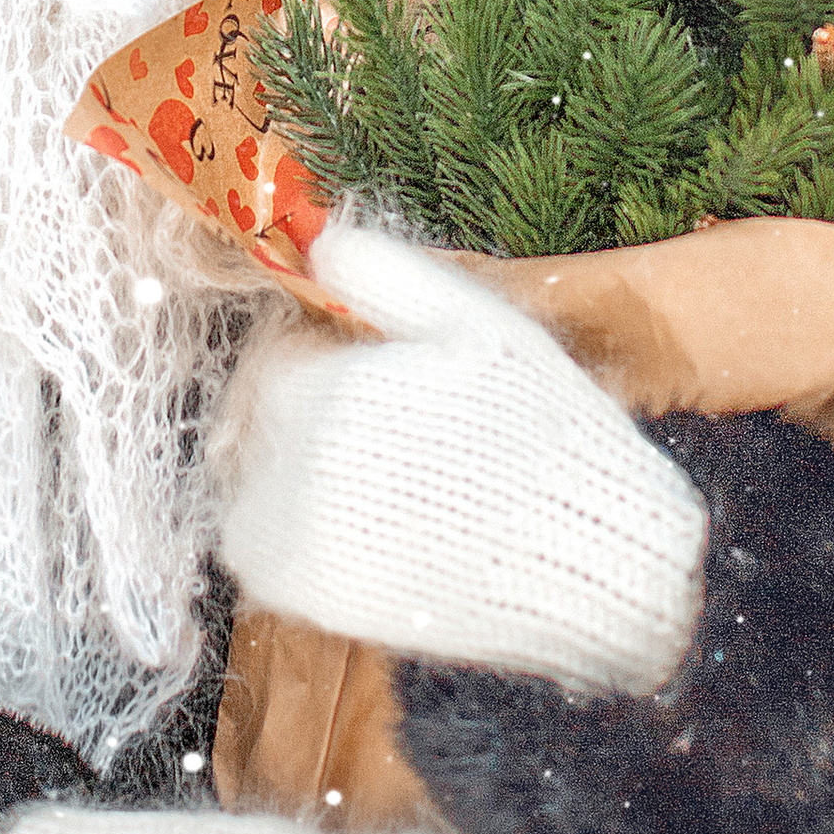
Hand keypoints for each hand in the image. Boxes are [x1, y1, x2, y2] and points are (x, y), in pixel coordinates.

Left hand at [212, 218, 706, 698]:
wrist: (584, 552)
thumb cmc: (540, 430)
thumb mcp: (477, 324)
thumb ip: (388, 273)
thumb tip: (319, 238)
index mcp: (331, 387)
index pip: (272, 357)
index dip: (310, 356)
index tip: (352, 367)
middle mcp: (300, 461)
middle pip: (256, 422)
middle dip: (298, 414)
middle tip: (369, 428)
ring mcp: (302, 534)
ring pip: (248, 487)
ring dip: (283, 476)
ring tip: (366, 479)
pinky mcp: (314, 595)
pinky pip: (257, 556)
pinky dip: (285, 537)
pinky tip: (352, 526)